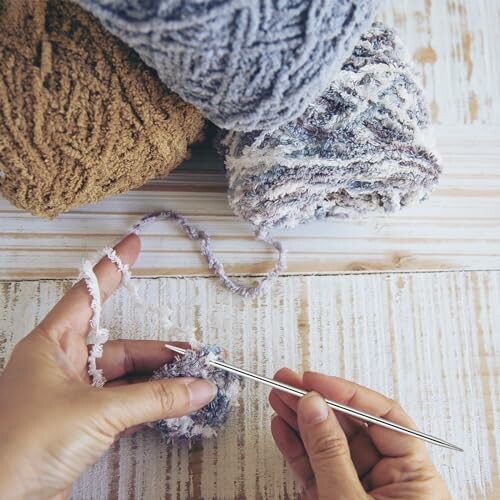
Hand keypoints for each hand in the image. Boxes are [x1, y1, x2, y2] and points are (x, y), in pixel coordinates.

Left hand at [0, 235, 216, 499]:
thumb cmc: (25, 445)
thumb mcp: (97, 412)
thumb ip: (154, 399)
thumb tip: (199, 389)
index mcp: (50, 345)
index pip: (88, 295)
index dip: (113, 268)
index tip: (133, 244)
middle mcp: (60, 365)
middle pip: (118, 347)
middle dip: (157, 351)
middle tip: (193, 353)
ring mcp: (71, 396)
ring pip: (124, 378)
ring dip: (157, 381)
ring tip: (191, 380)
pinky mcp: (79, 424)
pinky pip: (122, 404)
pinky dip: (147, 405)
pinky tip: (172, 403)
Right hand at [269, 369, 449, 499]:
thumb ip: (332, 455)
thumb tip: (314, 407)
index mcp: (414, 476)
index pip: (382, 417)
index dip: (346, 393)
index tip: (314, 381)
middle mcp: (388, 478)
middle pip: (350, 426)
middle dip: (315, 401)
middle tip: (287, 380)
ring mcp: (358, 489)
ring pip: (327, 444)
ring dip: (300, 419)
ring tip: (277, 396)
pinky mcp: (334, 499)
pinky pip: (315, 467)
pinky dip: (296, 447)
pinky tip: (282, 426)